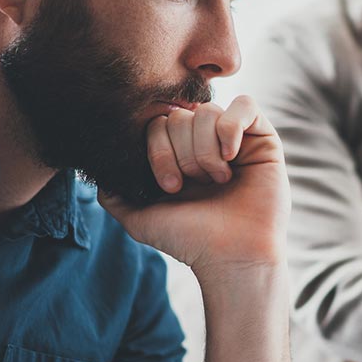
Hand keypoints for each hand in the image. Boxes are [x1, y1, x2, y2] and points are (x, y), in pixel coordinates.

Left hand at [98, 96, 289, 276]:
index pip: (158, 124)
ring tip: (218, 179)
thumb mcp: (141, 219)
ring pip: (208, 112)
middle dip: (182, 153)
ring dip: (206, 149)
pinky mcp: (263, 138)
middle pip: (181, 116)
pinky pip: (245, 105)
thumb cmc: (192, 240)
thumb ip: (115, 195)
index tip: (170, 186)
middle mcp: (207, 143)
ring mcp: (236, 139)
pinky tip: (231, 156)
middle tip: (195, 184)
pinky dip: (231, 127)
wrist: (232, 256)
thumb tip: (97, 172)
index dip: (158, 150)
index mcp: (180, 155)